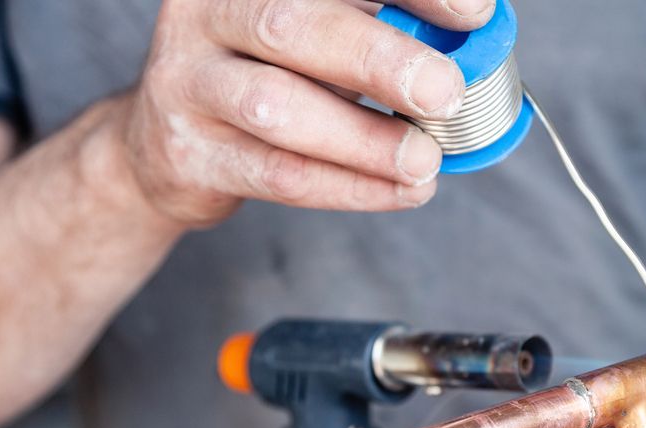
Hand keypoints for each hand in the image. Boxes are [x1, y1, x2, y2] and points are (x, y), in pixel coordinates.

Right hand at [117, 0, 495, 225]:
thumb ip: (384, 32)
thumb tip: (475, 48)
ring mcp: (189, 82)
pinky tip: (402, 191)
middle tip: (444, 92)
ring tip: (425, 161)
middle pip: (294, 28)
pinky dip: (350, 187)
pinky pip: (278, 174)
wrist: (170, 142)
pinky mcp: (190, 153)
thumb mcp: (323, 38)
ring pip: (279, 108)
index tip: (475, 12)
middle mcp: (211, 13)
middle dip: (379, 60)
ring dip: (364, 139)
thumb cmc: (272, 76)